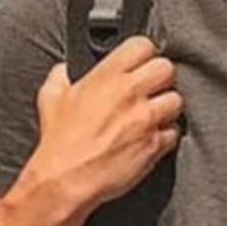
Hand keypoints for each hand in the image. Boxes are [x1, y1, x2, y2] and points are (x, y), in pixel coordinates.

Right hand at [25, 36, 182, 212]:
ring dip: (167, 106)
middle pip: (167, 68)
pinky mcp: (154, 144)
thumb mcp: (50, 98)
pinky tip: (152, 137)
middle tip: (151, 87)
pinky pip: (174, 132)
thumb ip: (61, 76)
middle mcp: (131, 93)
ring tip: (153, 114)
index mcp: (108, 76)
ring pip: (176, 99)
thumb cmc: (59, 142)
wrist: (65, 180)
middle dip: (160, 77)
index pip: (143, 45)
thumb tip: (63, 69)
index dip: (143, 52)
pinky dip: (166, 135)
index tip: (140, 61)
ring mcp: (146, 118)